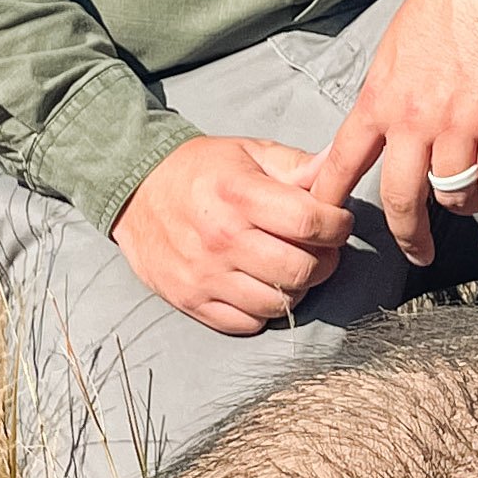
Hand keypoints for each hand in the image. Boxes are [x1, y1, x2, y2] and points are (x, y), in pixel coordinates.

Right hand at [112, 136, 354, 334]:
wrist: (135, 190)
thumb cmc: (199, 170)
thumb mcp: (250, 153)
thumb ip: (299, 164)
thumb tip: (341, 165)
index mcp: (239, 195)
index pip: (312, 224)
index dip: (338, 225)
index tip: (337, 222)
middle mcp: (222, 239)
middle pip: (302, 270)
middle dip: (324, 260)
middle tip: (320, 249)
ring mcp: (205, 275)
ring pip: (279, 303)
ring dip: (295, 288)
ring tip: (289, 267)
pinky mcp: (191, 300)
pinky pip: (248, 323)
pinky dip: (262, 310)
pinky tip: (260, 285)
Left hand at [310, 0, 477, 266]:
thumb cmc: (444, 6)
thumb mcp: (394, 51)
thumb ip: (385, 97)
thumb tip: (376, 132)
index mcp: (381, 99)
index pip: (344, 161)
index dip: (331, 198)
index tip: (325, 223)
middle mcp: (416, 118)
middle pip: (402, 199)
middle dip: (408, 234)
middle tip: (416, 250)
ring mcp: (461, 123)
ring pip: (456, 195)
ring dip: (465, 202)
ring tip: (472, 191)